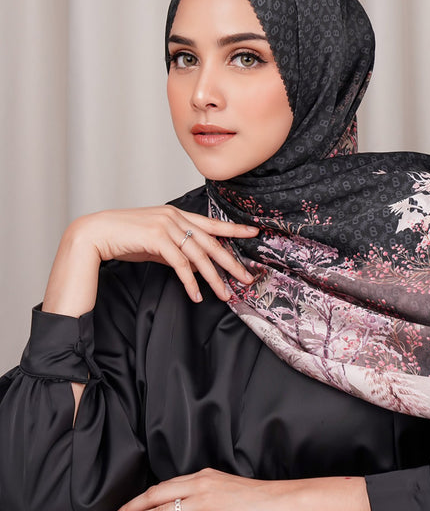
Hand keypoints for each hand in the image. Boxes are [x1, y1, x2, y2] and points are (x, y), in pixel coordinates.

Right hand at [75, 205, 257, 302]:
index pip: (211, 223)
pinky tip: (197, 295)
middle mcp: (175, 217)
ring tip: (225, 294)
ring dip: (213, 278)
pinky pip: (180, 264)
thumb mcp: (155, 242)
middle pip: (211, 242)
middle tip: (247, 277)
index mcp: (176, 215)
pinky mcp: (156, 238)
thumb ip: (175, 249)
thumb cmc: (123, 237)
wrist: (95, 233)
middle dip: (231, 262)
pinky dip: (190, 282)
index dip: (234, 229)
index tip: (254, 233)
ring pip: (199, 255)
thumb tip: (193, 265)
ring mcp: (166, 226)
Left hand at [107, 468, 374, 510]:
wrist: (284, 501)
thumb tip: (190, 508)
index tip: (125, 508)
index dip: (141, 499)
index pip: (164, 487)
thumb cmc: (263, 500)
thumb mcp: (230, 489)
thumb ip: (209, 494)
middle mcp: (201, 484)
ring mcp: (204, 501)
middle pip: (156, 497)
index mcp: (205, 476)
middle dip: (131, 509)